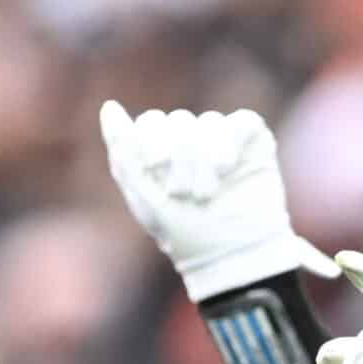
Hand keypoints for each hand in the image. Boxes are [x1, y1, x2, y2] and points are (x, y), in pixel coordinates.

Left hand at [99, 101, 334, 301]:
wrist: (234, 256)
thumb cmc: (185, 236)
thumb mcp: (145, 198)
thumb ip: (123, 153)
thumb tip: (109, 107)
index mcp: (165, 155)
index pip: (152, 123)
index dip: (151, 143)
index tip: (156, 173)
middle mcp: (194, 144)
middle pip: (179, 121)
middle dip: (179, 159)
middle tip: (185, 194)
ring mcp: (225, 142)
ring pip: (208, 122)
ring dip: (204, 157)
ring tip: (208, 191)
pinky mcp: (253, 144)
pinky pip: (241, 121)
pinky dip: (230, 140)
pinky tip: (226, 166)